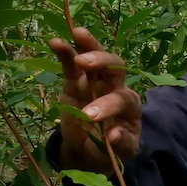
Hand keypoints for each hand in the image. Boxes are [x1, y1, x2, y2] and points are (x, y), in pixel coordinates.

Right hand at [48, 27, 141, 172]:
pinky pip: (71, 65)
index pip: (123, 99)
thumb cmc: (111, 149)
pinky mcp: (76, 82)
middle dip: (102, 62)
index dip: (109, 105)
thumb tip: (113, 135)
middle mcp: (116, 89)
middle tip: (84, 63)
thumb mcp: (122, 152)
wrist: (92, 150)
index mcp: (131, 106)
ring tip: (77, 33)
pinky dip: (66, 52)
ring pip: (96, 59)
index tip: (91, 117)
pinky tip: (55, 42)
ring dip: (89, 45)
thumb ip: (121, 143)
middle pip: (115, 68)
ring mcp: (95, 83)